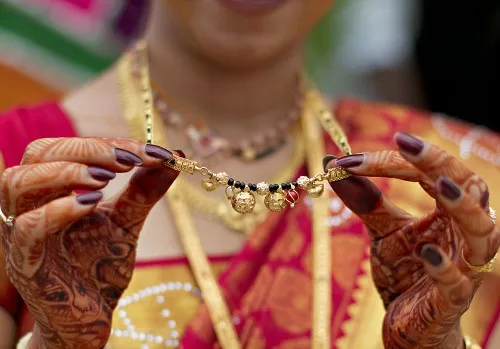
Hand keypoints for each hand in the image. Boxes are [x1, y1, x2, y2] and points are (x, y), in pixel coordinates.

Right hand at [0, 138, 177, 348]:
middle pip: (38, 154)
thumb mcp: (127, 221)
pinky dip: (60, 209)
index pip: (66, 149)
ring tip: (107, 178)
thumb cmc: (100, 266)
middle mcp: (29, 206)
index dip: (106, 143)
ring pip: (18, 183)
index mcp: (50, 191)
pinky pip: (28, 228)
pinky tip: (92, 204)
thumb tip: (176, 155)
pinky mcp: (27, 265)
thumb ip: (144, 190)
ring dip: (67, 171)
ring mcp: (22, 235)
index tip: (150, 150)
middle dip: (86, 149)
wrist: (90, 318)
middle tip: (128, 159)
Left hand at [325, 133, 499, 348]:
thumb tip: (334, 162)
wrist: (411, 325)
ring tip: (438, 184)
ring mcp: (465, 268)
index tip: (350, 159)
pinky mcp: (454, 300)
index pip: (432, 173)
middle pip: (470, 188)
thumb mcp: (383, 232)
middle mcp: (463, 234)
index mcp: (448, 212)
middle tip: (405, 142)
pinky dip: (445, 267)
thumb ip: (366, 200)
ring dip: (461, 206)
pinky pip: (458, 282)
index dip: (396, 161)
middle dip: (439, 163)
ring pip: (481, 232)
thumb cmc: (406, 273)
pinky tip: (426, 253)